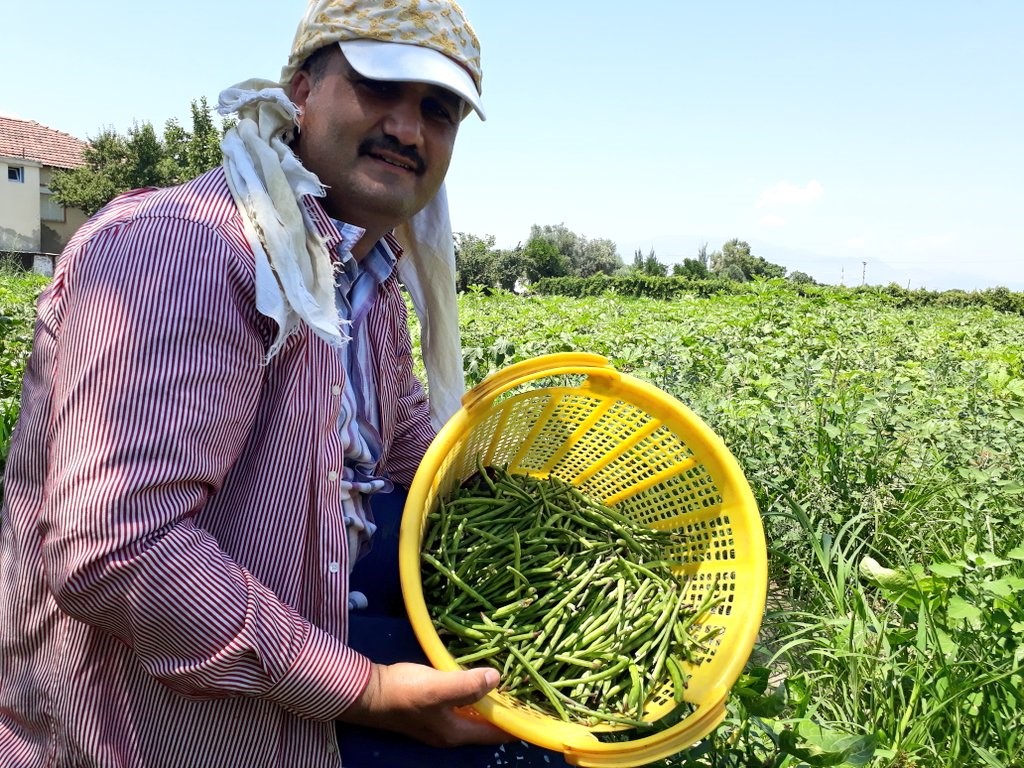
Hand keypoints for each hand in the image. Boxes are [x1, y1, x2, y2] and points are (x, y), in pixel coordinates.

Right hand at [339, 662, 513, 746]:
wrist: (366, 691)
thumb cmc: (403, 692)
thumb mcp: (438, 687)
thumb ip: (468, 685)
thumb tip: (497, 679)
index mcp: (455, 733)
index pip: (494, 734)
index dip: (515, 725)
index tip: (535, 712)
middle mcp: (449, 732)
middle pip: (485, 726)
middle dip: (504, 712)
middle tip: (524, 692)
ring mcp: (437, 721)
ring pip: (472, 714)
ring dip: (488, 702)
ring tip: (507, 684)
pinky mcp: (428, 708)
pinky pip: (459, 704)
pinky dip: (472, 694)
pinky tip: (474, 678)